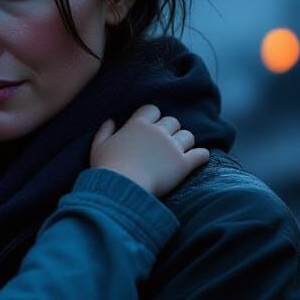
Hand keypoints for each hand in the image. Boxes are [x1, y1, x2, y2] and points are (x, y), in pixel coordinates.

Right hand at [90, 104, 209, 197]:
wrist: (122, 189)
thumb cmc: (107, 169)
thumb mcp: (98, 148)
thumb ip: (104, 132)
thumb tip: (110, 121)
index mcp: (137, 125)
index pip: (152, 110)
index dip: (152, 118)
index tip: (149, 128)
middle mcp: (158, 132)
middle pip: (173, 121)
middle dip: (170, 130)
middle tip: (164, 144)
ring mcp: (172, 147)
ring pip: (188, 136)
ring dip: (184, 142)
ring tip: (178, 153)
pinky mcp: (183, 164)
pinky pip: (201, 154)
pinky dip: (201, 156)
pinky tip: (197, 159)